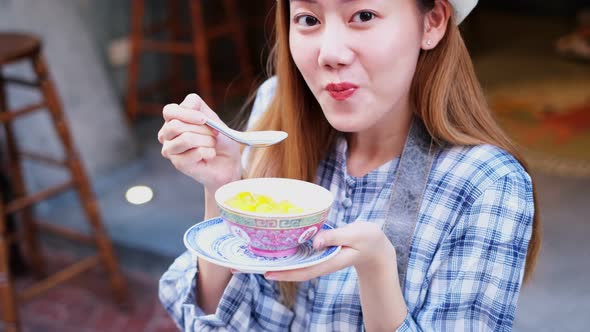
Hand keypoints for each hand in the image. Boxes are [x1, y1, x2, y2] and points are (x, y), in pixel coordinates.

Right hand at [158, 94, 241, 191]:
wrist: (228, 159)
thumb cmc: (217, 137)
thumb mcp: (210, 116)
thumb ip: (197, 105)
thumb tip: (187, 106)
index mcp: (172, 119)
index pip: (169, 111)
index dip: (187, 114)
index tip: (204, 119)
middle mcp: (166, 134)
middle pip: (176, 126)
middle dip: (202, 129)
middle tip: (214, 134)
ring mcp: (170, 150)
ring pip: (185, 139)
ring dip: (206, 141)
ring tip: (212, 144)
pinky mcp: (178, 163)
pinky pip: (194, 153)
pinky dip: (208, 152)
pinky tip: (211, 154)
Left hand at [264, 221, 396, 280]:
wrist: (376, 246)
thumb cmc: (367, 239)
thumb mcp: (354, 235)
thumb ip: (335, 237)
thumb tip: (315, 241)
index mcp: (328, 261)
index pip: (303, 270)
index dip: (284, 272)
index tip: (265, 272)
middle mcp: (319, 261)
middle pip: (292, 269)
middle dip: (271, 269)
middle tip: (246, 265)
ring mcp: (318, 257)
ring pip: (293, 263)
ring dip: (274, 261)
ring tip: (251, 257)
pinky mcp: (318, 250)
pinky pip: (299, 254)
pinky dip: (285, 252)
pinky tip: (272, 248)